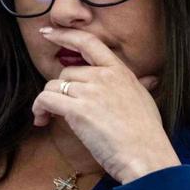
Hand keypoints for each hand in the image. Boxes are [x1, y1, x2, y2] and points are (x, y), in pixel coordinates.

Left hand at [31, 27, 181, 183]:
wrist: (146, 156)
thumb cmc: (147, 135)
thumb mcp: (146, 100)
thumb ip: (141, 86)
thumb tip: (151, 80)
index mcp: (120, 71)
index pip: (89, 43)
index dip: (65, 35)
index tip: (48, 33)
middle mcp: (104, 76)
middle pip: (66, 72)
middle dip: (59, 90)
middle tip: (58, 108)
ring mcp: (90, 92)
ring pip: (53, 86)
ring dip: (47, 102)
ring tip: (47, 117)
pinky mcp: (78, 110)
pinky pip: (46, 100)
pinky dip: (39, 109)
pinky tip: (41, 120)